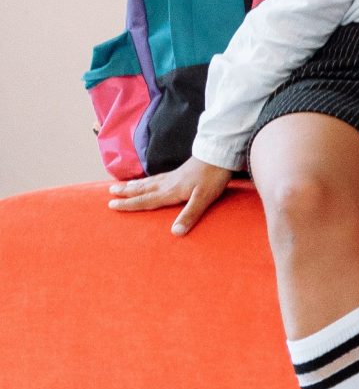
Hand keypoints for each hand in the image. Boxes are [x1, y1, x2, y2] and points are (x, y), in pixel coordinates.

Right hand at [107, 157, 233, 233]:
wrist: (218, 155)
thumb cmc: (212, 178)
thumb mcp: (203, 199)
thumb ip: (189, 215)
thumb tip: (175, 233)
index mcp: (170, 192)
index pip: (145, 200)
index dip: (129, 204)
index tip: (112, 205)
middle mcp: (167, 184)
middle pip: (142, 189)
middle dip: (126, 192)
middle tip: (110, 192)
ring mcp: (173, 176)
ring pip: (148, 182)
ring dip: (134, 185)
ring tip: (121, 185)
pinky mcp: (180, 172)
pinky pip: (157, 177)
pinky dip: (147, 179)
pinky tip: (149, 180)